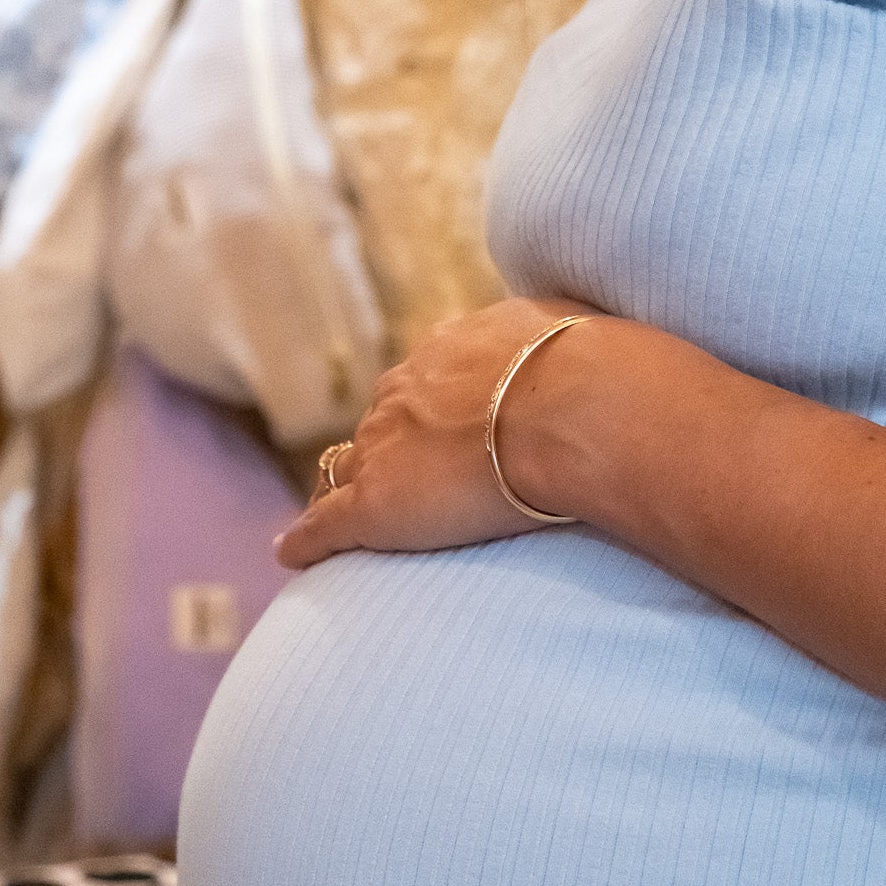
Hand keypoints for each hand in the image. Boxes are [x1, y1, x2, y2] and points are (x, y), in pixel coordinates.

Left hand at [274, 297, 592, 569]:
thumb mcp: (572, 330)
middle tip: (392, 477)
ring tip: (336, 517)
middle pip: (380, 425)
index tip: (437, 429)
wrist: (574, 410)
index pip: (425, 384)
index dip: (428, 411)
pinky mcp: (374, 505)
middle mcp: (407, 392)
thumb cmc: (592, 373)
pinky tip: (292, 554)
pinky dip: (307, 541)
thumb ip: (555, 340)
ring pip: (346, 470)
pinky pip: (324, 526)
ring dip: (343, 489)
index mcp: (453, 352)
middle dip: (384, 448)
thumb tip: (574, 341)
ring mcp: (385, 448)